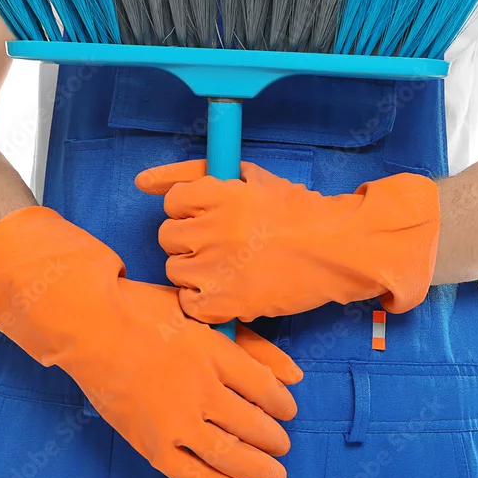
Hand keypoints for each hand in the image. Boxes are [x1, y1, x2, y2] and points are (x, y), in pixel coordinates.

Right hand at [0, 206, 302, 477]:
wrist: (89, 328)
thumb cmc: (145, 313)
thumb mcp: (203, 316)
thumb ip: (251, 345)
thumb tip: (295, 376)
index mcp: (215, 352)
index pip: (265, 388)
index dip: (282, 405)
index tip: (287, 410)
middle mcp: (199, 388)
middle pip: (253, 424)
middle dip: (275, 440)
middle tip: (282, 445)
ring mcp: (174, 419)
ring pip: (230, 454)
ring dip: (260, 468)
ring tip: (275, 473)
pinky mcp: (151, 444)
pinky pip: (194, 477)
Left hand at [135, 160, 440, 322]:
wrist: (336, 250)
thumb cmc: (296, 211)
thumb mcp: (250, 178)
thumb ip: (194, 173)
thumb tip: (142, 182)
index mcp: (219, 194)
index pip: (173, 202)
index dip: (192, 210)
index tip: (213, 217)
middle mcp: (212, 229)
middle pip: (168, 236)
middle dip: (191, 239)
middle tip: (223, 243)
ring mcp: (216, 268)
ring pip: (175, 269)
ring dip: (195, 270)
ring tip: (228, 267)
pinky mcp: (224, 303)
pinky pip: (188, 303)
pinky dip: (204, 301)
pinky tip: (229, 289)